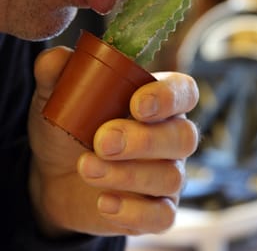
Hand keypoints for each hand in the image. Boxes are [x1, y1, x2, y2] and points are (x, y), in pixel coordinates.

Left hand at [28, 46, 198, 236]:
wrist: (55, 174)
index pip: (184, 91)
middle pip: (183, 136)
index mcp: (154, 102)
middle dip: (144, 140)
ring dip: (127, 174)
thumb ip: (55, 74)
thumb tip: (55, 58)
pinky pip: (163, 215)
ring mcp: (166, 173)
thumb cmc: (67, 128)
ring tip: (86, 167)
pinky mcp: (156, 209)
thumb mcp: (56, 98)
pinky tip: (103, 202)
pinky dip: (134, 211)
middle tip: (103, 141)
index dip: (169, 97)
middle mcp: (168, 136)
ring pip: (171, 176)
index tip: (137, 105)